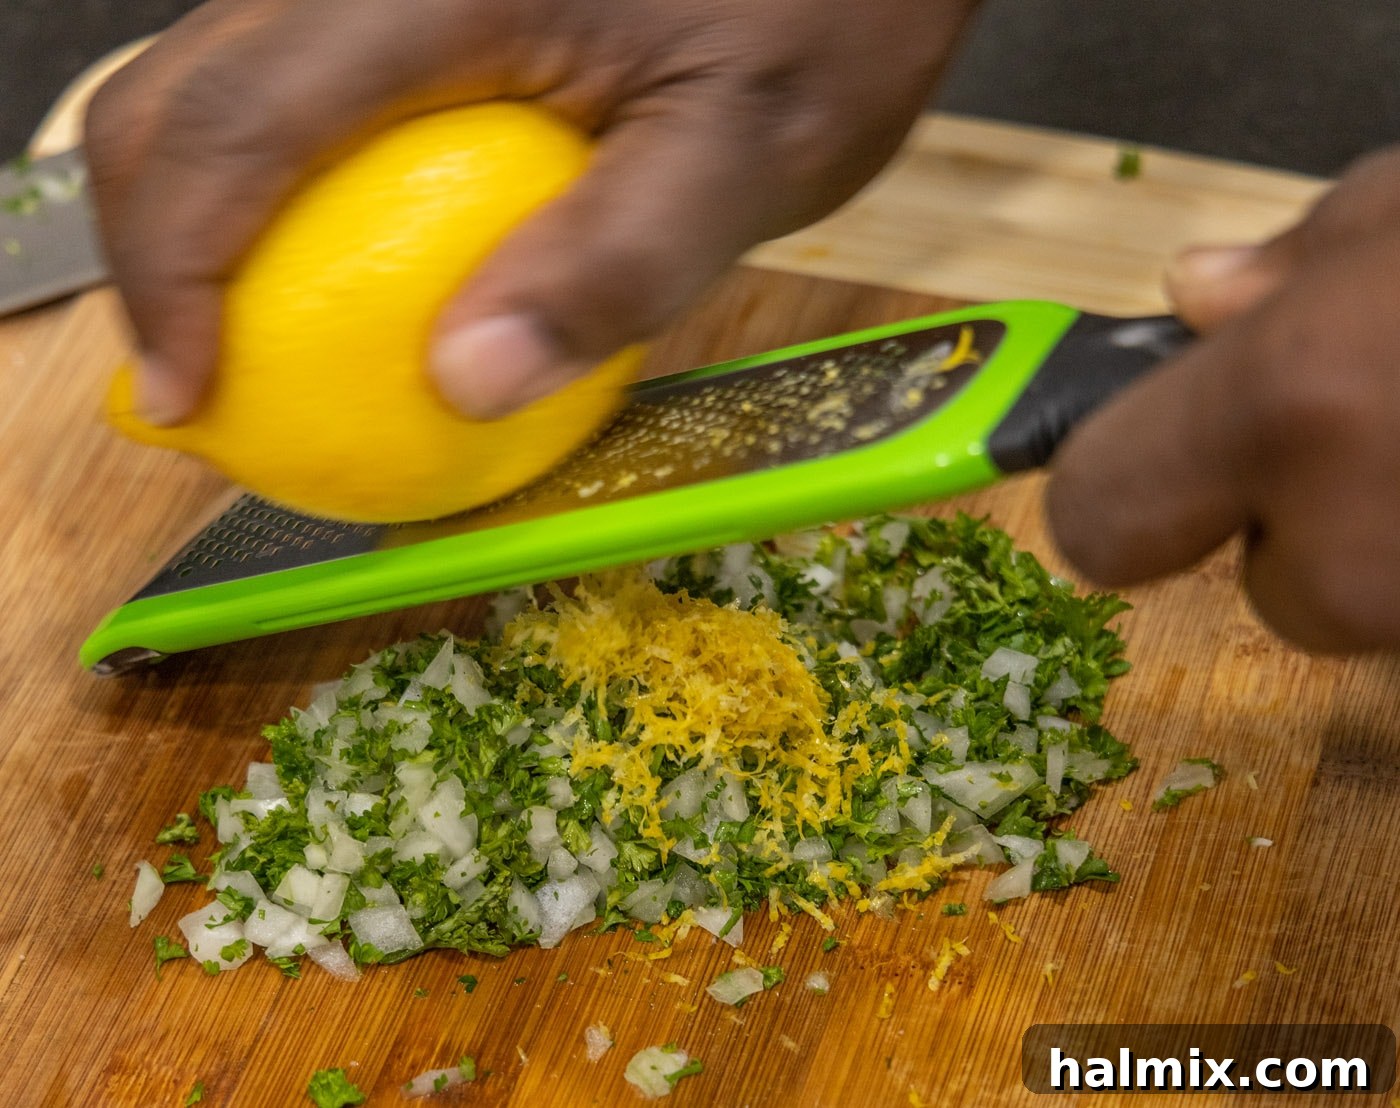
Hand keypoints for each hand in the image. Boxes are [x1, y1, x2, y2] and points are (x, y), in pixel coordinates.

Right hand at [84, 0, 978, 423]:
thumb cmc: (823, 6)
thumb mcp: (749, 151)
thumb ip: (616, 263)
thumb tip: (463, 383)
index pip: (233, 125)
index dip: (172, 276)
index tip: (187, 398)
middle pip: (179, 87)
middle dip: (147, 244)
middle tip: (194, 377)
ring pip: (217, 74)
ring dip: (196, 209)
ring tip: (239, 332)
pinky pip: (293, 74)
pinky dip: (266, 173)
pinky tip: (317, 254)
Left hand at [1046, 147, 1399, 651]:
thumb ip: (1273, 269)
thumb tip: (1192, 297)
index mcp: (1289, 407)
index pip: (1097, 515)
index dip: (1112, 487)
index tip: (1131, 456)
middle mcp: (1351, 540)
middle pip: (1253, 582)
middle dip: (1281, 522)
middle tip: (1339, 432)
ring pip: (1346, 599)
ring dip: (1366, 533)